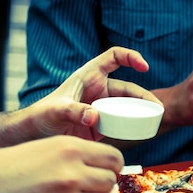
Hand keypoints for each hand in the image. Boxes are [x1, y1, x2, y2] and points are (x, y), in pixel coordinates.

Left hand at [0, 46, 161, 147]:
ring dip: (143, 111)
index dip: (131, 57)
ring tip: (156, 120)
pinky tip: (144, 131)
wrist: (36, 135)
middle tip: (157, 108)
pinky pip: (124, 122)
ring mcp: (103, 107)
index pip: (114, 57)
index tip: (144, 67)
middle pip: (128, 87)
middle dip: (145, 95)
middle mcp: (99, 89)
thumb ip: (74, 112)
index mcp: (89, 76)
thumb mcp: (57, 111)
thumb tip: (94, 117)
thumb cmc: (41, 116)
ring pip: (129, 106)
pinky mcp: (104, 123)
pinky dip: (135, 125)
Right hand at [0, 136, 123, 192]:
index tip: (105, 170)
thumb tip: (111, 167)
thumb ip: (79, 155)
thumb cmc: (9, 167)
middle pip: (110, 181)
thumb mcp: (47, 147)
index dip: (112, 166)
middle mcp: (71, 174)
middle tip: (87, 185)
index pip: (114, 158)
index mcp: (69, 149)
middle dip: (102, 184)